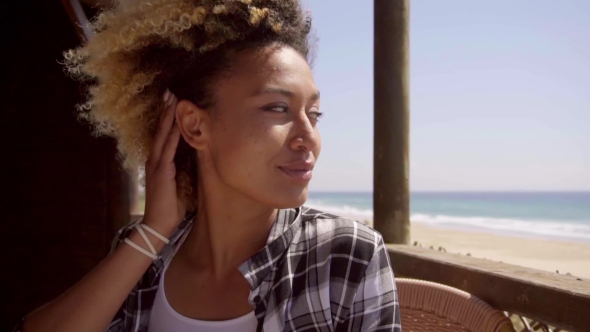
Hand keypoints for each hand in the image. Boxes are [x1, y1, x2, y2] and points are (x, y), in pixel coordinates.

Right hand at [142, 90, 185, 236]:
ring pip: (162, 135)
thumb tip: (195, 159)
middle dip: (165, 110)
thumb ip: (184, 170)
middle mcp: (155, 160)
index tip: (173, 101)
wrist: (158, 225)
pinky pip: (167, 150)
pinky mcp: (161, 172)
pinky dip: (171, 136)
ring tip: (171, 99)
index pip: (164, 135)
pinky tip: (175, 124)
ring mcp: (157, 165)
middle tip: (169, 91)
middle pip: (160, 130)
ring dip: (167, 117)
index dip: (168, 118)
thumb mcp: (179, 184)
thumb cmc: (171, 207)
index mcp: (160, 162)